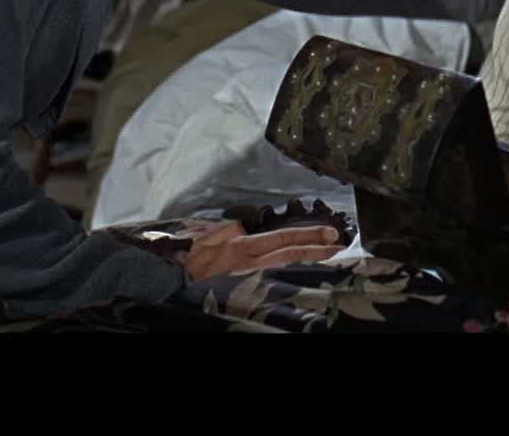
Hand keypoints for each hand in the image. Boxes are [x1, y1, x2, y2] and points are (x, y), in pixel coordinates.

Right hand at [180, 221, 345, 280]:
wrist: (168, 276)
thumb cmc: (183, 252)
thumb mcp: (203, 234)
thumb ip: (226, 231)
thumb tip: (241, 229)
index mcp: (241, 246)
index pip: (282, 238)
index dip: (308, 236)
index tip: (330, 233)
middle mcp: (248, 259)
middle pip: (290, 253)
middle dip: (316, 249)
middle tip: (340, 245)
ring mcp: (247, 272)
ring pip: (284, 263)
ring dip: (307, 258)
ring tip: (330, 255)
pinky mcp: (242, 280)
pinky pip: (271, 271)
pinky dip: (289, 267)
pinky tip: (302, 267)